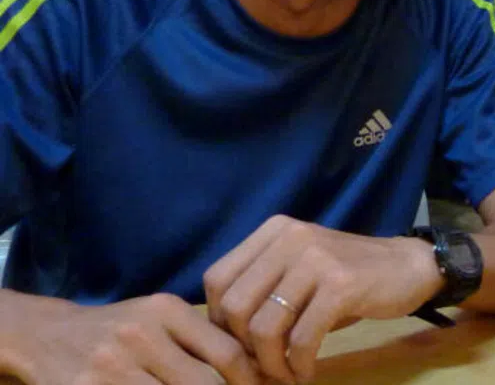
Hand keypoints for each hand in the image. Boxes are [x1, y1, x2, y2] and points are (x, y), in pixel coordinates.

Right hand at [9, 292, 259, 384]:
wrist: (48, 335)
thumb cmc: (120, 330)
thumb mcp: (160, 318)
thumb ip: (201, 339)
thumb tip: (254, 369)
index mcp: (165, 310)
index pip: (226, 353)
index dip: (249, 380)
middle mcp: (140, 335)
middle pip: (203, 384)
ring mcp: (111, 366)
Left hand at [204, 215, 443, 383]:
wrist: (410, 266)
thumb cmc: (350, 275)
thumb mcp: (300, 271)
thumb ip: (265, 291)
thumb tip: (226, 342)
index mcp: (274, 231)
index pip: (217, 279)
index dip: (218, 322)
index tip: (239, 348)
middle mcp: (290, 238)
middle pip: (234, 306)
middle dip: (242, 350)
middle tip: (260, 370)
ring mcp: (316, 259)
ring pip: (264, 326)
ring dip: (270, 364)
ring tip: (284, 376)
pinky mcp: (341, 284)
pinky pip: (303, 337)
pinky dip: (299, 364)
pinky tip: (307, 372)